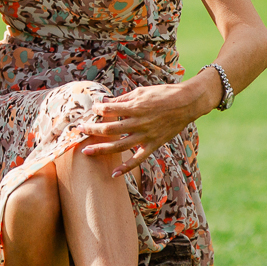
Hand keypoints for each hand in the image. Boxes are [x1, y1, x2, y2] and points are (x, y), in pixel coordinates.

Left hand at [77, 78, 216, 177]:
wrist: (187, 103)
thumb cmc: (163, 94)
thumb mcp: (141, 91)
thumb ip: (123, 99)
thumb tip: (106, 102)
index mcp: (135, 107)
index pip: (109, 110)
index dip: (98, 110)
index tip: (93, 110)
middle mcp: (138, 122)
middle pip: (109, 129)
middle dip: (92, 129)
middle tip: (80, 130)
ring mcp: (145, 136)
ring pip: (119, 146)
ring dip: (101, 149)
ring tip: (86, 151)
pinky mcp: (153, 144)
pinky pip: (137, 159)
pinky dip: (125, 168)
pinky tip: (113, 174)